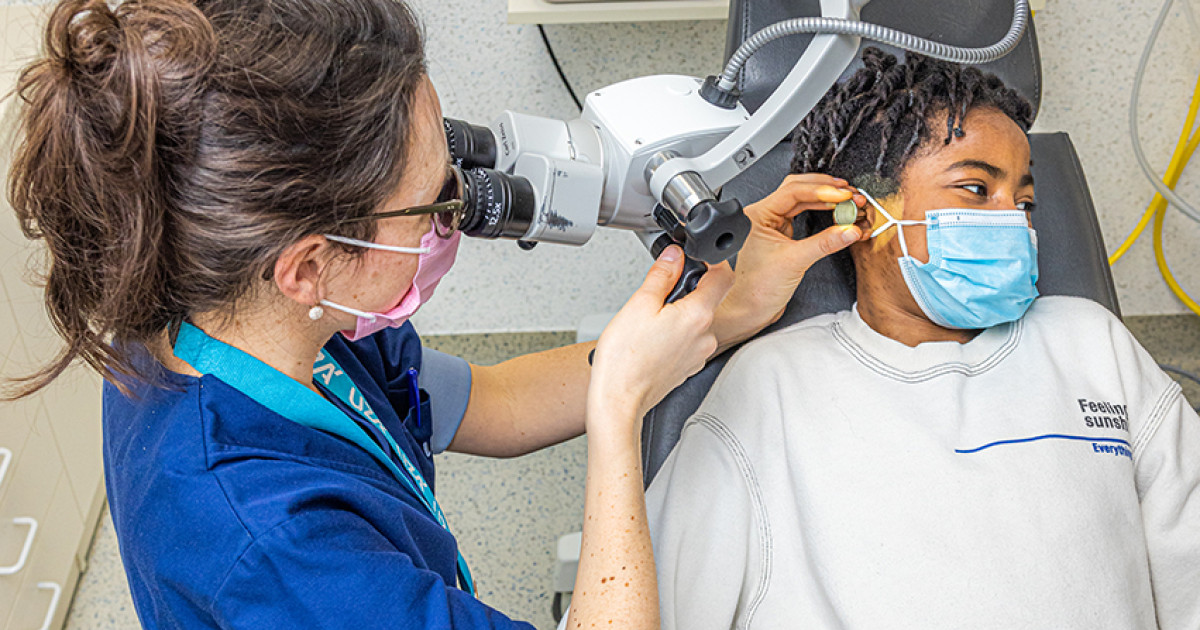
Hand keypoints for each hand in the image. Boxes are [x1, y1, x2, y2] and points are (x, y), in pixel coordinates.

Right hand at [587, 246, 733, 429]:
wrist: (618, 399)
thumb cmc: (625, 359)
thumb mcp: (639, 304)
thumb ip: (662, 275)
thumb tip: (674, 256)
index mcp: (698, 316)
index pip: (724, 276)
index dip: (712, 261)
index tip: (697, 257)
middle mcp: (706, 335)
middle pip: (708, 299)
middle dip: (686, 291)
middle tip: (658, 295)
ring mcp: (699, 353)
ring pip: (697, 320)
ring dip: (679, 314)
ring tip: (650, 322)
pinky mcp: (689, 366)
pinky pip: (689, 340)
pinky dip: (675, 334)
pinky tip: (652, 339)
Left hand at [710, 173, 868, 351]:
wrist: (750, 309)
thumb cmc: (756, 289)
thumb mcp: (795, 262)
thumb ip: (824, 243)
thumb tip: (848, 230)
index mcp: (757, 215)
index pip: (793, 191)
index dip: (821, 190)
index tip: (843, 195)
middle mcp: (763, 216)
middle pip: (798, 189)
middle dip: (826, 189)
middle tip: (849, 193)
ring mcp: (773, 224)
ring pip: (802, 200)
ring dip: (825, 199)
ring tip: (847, 200)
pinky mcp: (782, 235)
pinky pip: (803, 214)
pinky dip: (821, 211)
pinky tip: (836, 212)